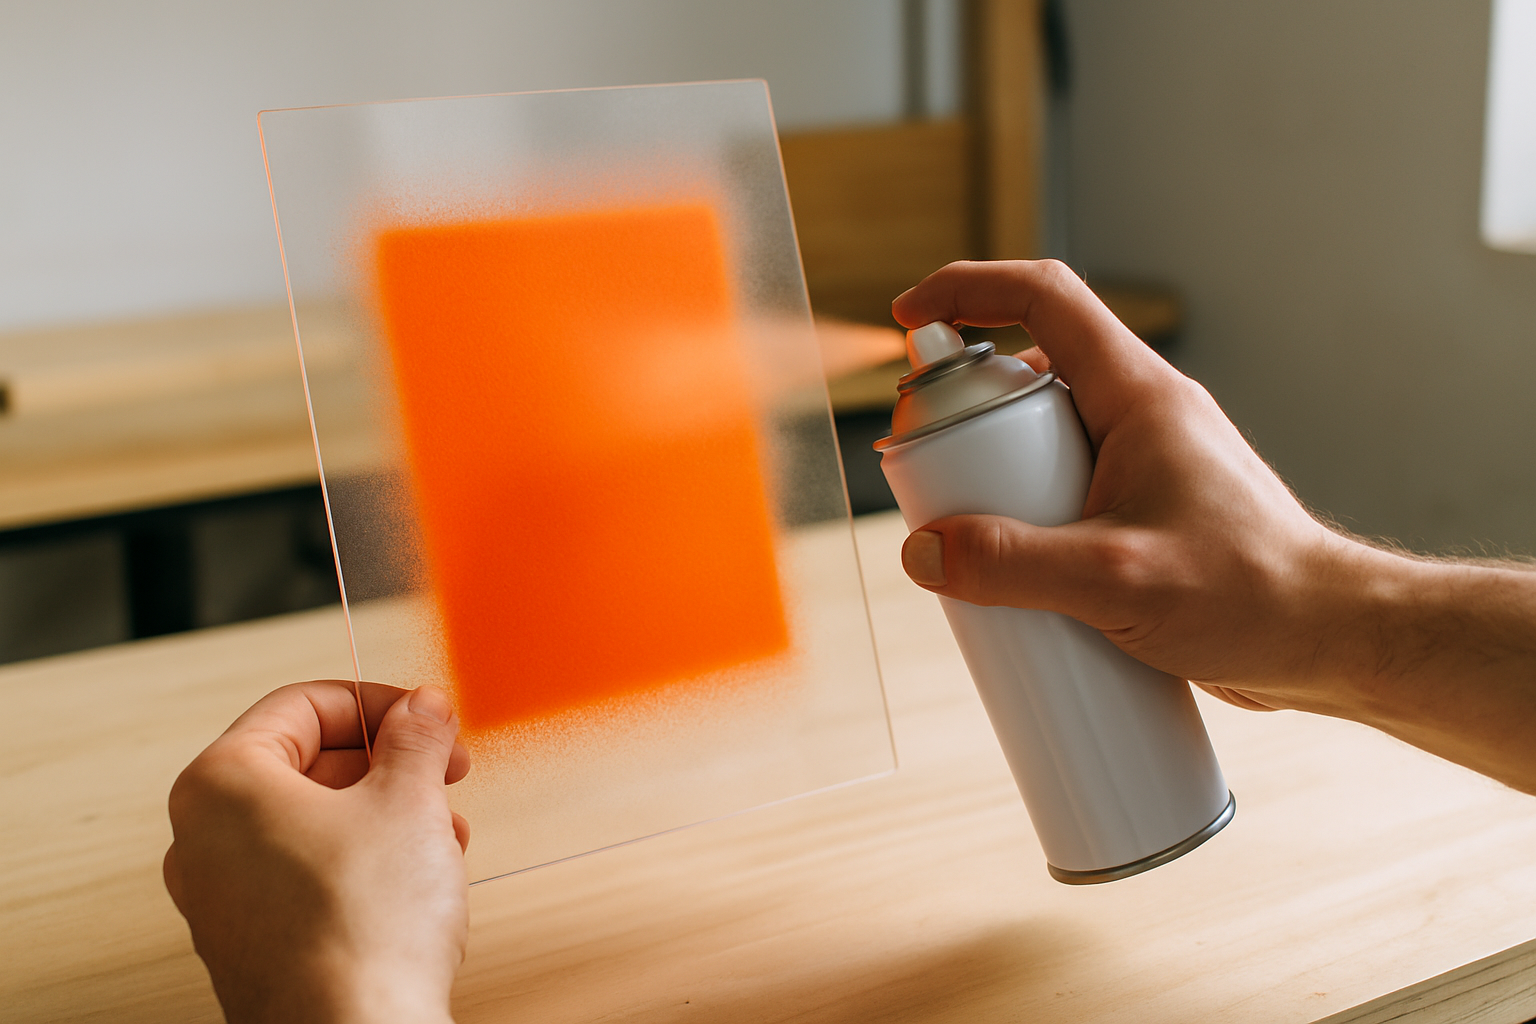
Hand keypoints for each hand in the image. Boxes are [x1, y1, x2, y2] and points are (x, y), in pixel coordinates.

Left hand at [164, 681, 471, 1023]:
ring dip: (385, 813)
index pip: (305, 704)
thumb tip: (422, 708)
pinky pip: (308, 875)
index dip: (380, 703)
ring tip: (442, 832)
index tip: (426, 717)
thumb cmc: (363, 929)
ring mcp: (222, 897)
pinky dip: (364, 861)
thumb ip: (416, 736)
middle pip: (307, 762)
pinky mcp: (252, 943)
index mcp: (221, 783)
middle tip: (441, 770)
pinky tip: (417, 878)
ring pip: (314, 821)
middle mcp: (203, 839)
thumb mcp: (409, 799)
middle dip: (387, 764)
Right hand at [891, 260, 1535, 792]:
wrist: (1331, 642)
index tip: (908, 317)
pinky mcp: (1147, 516)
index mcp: (1139, 396)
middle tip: (926, 463)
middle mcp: (1142, 416)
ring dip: (994, 472)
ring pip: (1045, 440)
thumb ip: (1012, 565)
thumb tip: (924, 553)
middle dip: (965, 412)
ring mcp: (1146, 465)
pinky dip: (1026, 518)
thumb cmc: (1252, 596)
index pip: (1044, 299)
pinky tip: (1013, 578)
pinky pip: (1067, 494)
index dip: (967, 289)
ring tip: (962, 533)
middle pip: (1030, 376)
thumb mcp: (1115, 582)